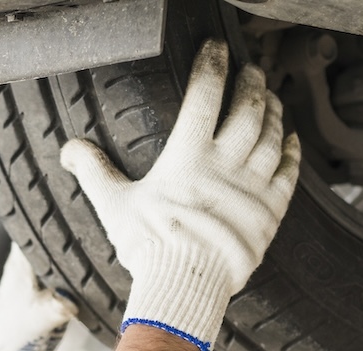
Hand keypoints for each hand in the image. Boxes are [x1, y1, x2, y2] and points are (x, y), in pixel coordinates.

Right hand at [58, 39, 299, 350]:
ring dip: (274, 112)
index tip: (215, 49)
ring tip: (271, 99)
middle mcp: (226, 166)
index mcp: (187, 157)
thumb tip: (70, 148)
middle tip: (250, 70)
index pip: (204, 96)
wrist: (187, 289)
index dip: (211, 66)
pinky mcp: (271, 212)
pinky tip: (291, 139)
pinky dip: (292, 151)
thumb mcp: (114, 206)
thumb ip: (95, 172)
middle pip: (249, 109)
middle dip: (251, 83)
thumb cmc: (149, 248)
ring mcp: (253, 188)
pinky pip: (290, 173)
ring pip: (273, 136)